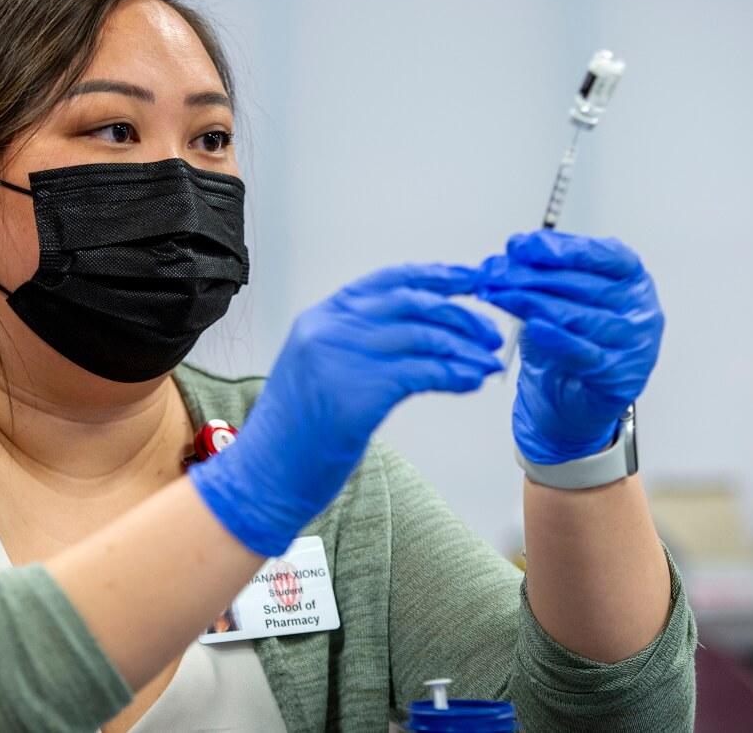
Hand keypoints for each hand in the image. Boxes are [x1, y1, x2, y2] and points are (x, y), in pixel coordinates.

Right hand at [188, 263, 503, 554]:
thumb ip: (354, 345)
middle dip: (460, 314)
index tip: (469, 279)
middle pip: (411, 303)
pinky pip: (422, 372)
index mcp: (319, 319)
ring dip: (465, 348)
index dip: (434, 276)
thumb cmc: (292, 434)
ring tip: (488, 361)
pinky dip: (454, 374)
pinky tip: (470, 381)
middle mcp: (328, 330)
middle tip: (490, 331)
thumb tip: (415, 337)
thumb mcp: (316, 371)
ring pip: (422, 336)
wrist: (263, 476)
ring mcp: (340, 359)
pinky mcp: (357, 394)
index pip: (387, 281)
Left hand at [476, 230, 663, 464]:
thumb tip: (515, 247)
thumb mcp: (554, 295)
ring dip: (530, 302)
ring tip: (495, 294)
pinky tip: (533, 326)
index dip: (563, 248)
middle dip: (530, 275)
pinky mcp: (620, 376)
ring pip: (578, 316)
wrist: (570, 398)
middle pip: (583, 285)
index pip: (604, 254)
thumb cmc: (568, 340)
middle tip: (492, 272)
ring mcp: (635, 345)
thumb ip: (541, 270)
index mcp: (632, 280)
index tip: (523, 246)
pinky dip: (556, 339)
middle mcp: (640, 309)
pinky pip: (583, 353)